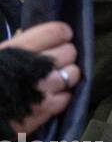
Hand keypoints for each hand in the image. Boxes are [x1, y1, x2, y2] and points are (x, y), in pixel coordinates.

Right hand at [2, 21, 79, 136]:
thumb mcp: (0, 54)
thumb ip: (21, 46)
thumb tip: (48, 40)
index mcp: (19, 50)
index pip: (57, 32)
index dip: (62, 34)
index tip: (60, 38)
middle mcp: (35, 67)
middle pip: (69, 52)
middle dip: (63, 56)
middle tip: (52, 62)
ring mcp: (43, 89)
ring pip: (73, 74)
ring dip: (65, 76)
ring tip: (51, 79)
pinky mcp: (46, 110)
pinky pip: (67, 97)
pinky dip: (60, 97)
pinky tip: (47, 97)